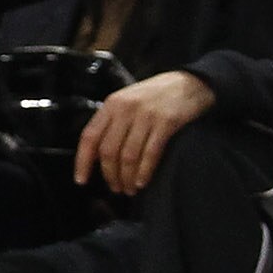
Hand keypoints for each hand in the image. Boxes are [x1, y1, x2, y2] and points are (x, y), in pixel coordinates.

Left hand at [74, 71, 215, 196]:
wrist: (190, 83)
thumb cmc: (156, 97)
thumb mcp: (128, 102)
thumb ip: (113, 123)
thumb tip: (97, 156)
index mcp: (112, 104)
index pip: (89, 137)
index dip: (82, 161)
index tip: (81, 180)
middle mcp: (125, 109)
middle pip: (109, 150)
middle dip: (110, 175)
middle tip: (115, 189)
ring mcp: (146, 115)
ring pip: (128, 156)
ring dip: (127, 178)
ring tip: (129, 189)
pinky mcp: (166, 122)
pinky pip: (150, 154)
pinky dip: (144, 172)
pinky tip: (142, 182)